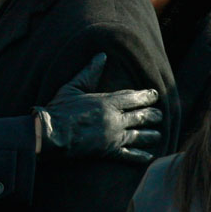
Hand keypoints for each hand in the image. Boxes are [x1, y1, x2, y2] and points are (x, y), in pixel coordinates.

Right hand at [34, 53, 161, 162]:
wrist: (51, 133)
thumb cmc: (59, 108)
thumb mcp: (73, 86)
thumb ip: (89, 72)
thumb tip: (101, 56)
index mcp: (107, 102)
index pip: (133, 98)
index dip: (146, 96)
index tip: (155, 95)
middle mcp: (115, 119)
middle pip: (141, 116)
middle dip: (152, 115)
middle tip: (159, 115)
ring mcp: (113, 136)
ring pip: (139, 135)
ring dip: (151, 134)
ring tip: (158, 134)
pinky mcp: (108, 151)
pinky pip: (129, 155)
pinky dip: (140, 155)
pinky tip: (149, 155)